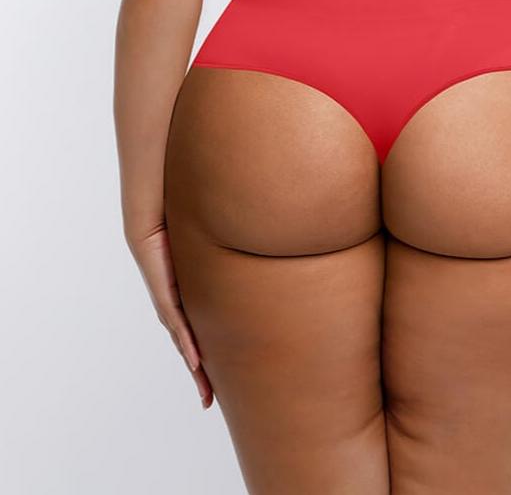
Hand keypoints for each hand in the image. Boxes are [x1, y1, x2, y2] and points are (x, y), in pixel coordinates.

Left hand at [127, 223, 213, 409]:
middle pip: (189, 353)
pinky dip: (188, 345)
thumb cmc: (176, 238)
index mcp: (183, 307)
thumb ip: (219, 265)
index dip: (204, 364)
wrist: (151, 227)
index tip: (212, 385)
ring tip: (205, 392)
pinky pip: (180, 327)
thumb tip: (241, 257)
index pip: (196, 340)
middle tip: (208, 402)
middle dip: (199, 378)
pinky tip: (196, 361)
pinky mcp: (166, 299)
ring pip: (185, 347)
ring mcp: (169, 309)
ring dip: (195, 371)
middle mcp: (174, 313)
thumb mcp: (203, 259)